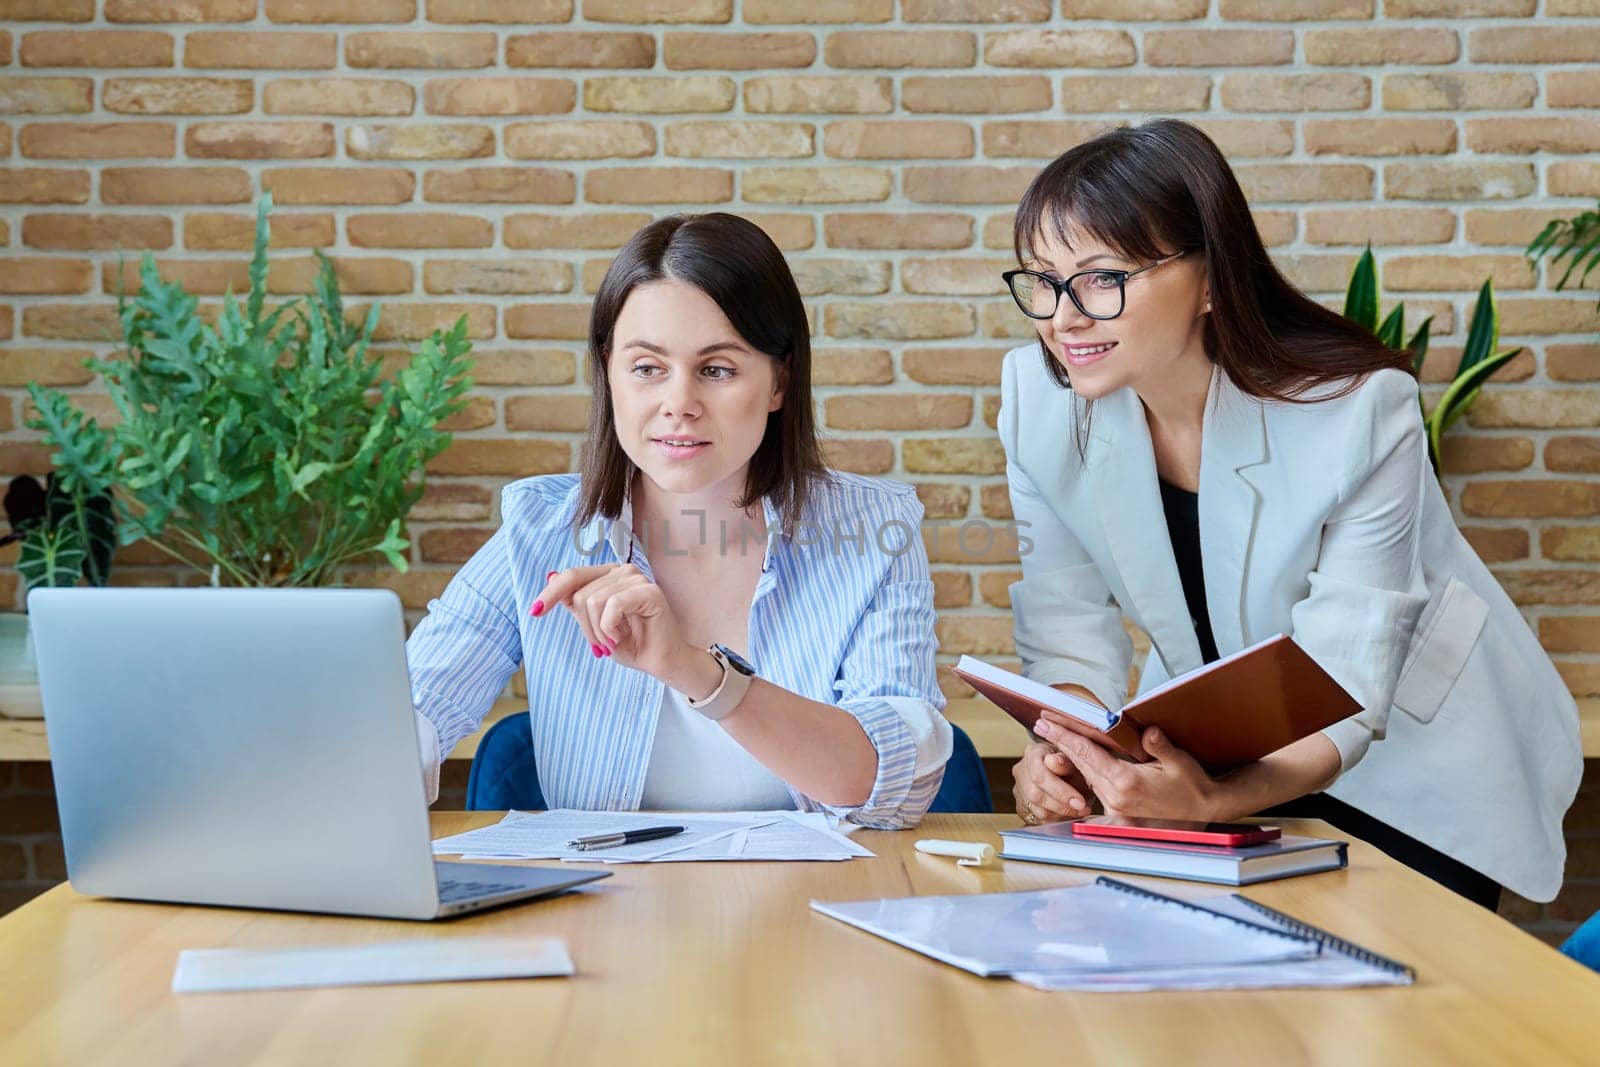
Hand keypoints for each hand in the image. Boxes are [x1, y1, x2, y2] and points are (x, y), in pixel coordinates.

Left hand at [531, 564, 703, 688]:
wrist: (659, 662)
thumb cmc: (631, 644)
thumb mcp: (594, 625)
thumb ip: (576, 603)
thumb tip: (551, 577)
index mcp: (609, 575)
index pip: (572, 576)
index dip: (551, 593)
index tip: (535, 612)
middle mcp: (623, 571)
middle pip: (580, 594)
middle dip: (585, 627)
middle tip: (602, 644)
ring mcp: (637, 579)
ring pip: (593, 600)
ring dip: (599, 631)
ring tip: (614, 641)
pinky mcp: (649, 592)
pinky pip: (612, 606)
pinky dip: (610, 628)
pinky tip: (621, 637)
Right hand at [1011, 741, 1091, 824]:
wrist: (1069, 772)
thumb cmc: (1073, 764)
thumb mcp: (1075, 760)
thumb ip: (1065, 762)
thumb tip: (1053, 761)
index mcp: (1032, 753)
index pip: (1039, 775)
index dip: (1060, 791)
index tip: (1079, 802)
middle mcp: (1021, 771)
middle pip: (1035, 795)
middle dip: (1062, 806)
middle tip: (1083, 809)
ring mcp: (1019, 790)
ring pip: (1037, 810)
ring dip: (1061, 814)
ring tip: (1079, 810)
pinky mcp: (1023, 807)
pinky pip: (1038, 819)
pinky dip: (1056, 819)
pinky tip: (1068, 813)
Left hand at [1031, 719, 1220, 821]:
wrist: (1205, 811)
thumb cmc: (1194, 786)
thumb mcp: (1180, 762)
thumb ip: (1160, 747)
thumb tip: (1147, 732)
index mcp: (1127, 783)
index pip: (1087, 754)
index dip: (1065, 736)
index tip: (1046, 723)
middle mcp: (1116, 798)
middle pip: (1080, 764)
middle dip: (1060, 742)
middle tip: (1042, 724)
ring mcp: (1115, 809)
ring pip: (1086, 776)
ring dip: (1071, 757)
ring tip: (1055, 736)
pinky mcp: (1118, 814)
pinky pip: (1096, 787)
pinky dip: (1086, 771)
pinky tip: (1078, 759)